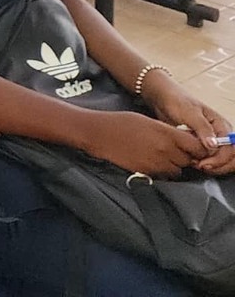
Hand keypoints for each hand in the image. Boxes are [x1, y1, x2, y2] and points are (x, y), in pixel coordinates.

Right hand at [80, 109, 207, 177]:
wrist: (98, 134)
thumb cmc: (121, 123)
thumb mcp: (148, 121)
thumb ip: (168, 132)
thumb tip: (184, 140)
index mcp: (166, 134)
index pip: (197, 146)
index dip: (198, 148)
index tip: (193, 147)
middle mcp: (165, 150)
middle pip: (188, 160)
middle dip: (184, 157)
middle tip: (174, 151)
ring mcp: (156, 164)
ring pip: (177, 171)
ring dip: (173, 166)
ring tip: (160, 157)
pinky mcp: (147, 173)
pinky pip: (163, 177)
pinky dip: (161, 172)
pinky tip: (150, 163)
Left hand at [140, 70, 234, 174]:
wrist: (163, 99)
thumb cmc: (176, 101)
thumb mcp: (189, 113)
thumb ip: (202, 128)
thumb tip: (214, 145)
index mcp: (221, 125)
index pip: (231, 148)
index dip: (220, 159)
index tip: (204, 163)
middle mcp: (220, 134)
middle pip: (231, 157)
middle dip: (219, 165)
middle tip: (201, 166)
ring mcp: (213, 140)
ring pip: (223, 160)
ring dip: (212, 166)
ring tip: (195, 164)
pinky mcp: (203, 145)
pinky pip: (211, 159)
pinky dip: (204, 163)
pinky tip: (193, 162)